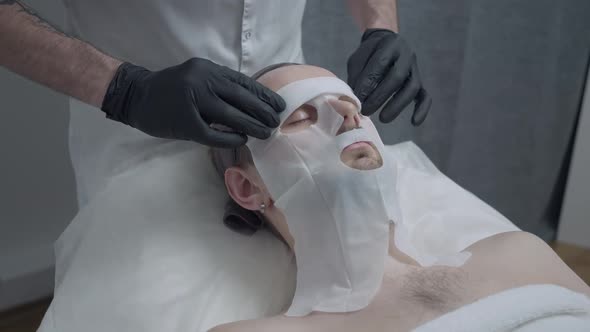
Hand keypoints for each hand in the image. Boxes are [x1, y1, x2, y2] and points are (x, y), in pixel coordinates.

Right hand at [101, 58, 284, 147]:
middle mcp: (201, 80)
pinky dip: (229, 138)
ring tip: (266, 134)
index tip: (279, 105)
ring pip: (230, 116)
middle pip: (240, 98)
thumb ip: (220, 87)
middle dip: (262, 111)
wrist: (137, 96)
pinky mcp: (184, 122)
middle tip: (277, 122)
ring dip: (251, 126)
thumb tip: (252, 104)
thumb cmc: (171, 90)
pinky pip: (213, 134)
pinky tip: (241, 140)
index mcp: (207, 69)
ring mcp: (192, 101)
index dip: (263, 95)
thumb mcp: (197, 78)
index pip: (242, 82)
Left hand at [347, 29, 431, 124]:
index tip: (357, 99)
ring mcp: (415, 69)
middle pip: (397, 77)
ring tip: (383, 118)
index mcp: (389, 45)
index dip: (368, 83)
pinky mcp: (419, 81)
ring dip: (397, 105)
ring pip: (412, 88)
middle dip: (380, 96)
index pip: (380, 64)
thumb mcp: (358, 58)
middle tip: (366, 111)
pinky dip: (422, 109)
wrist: (386, 42)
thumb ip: (356, 75)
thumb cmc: (369, 54)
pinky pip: (425, 96)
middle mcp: (406, 55)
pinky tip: (414, 122)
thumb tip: (355, 98)